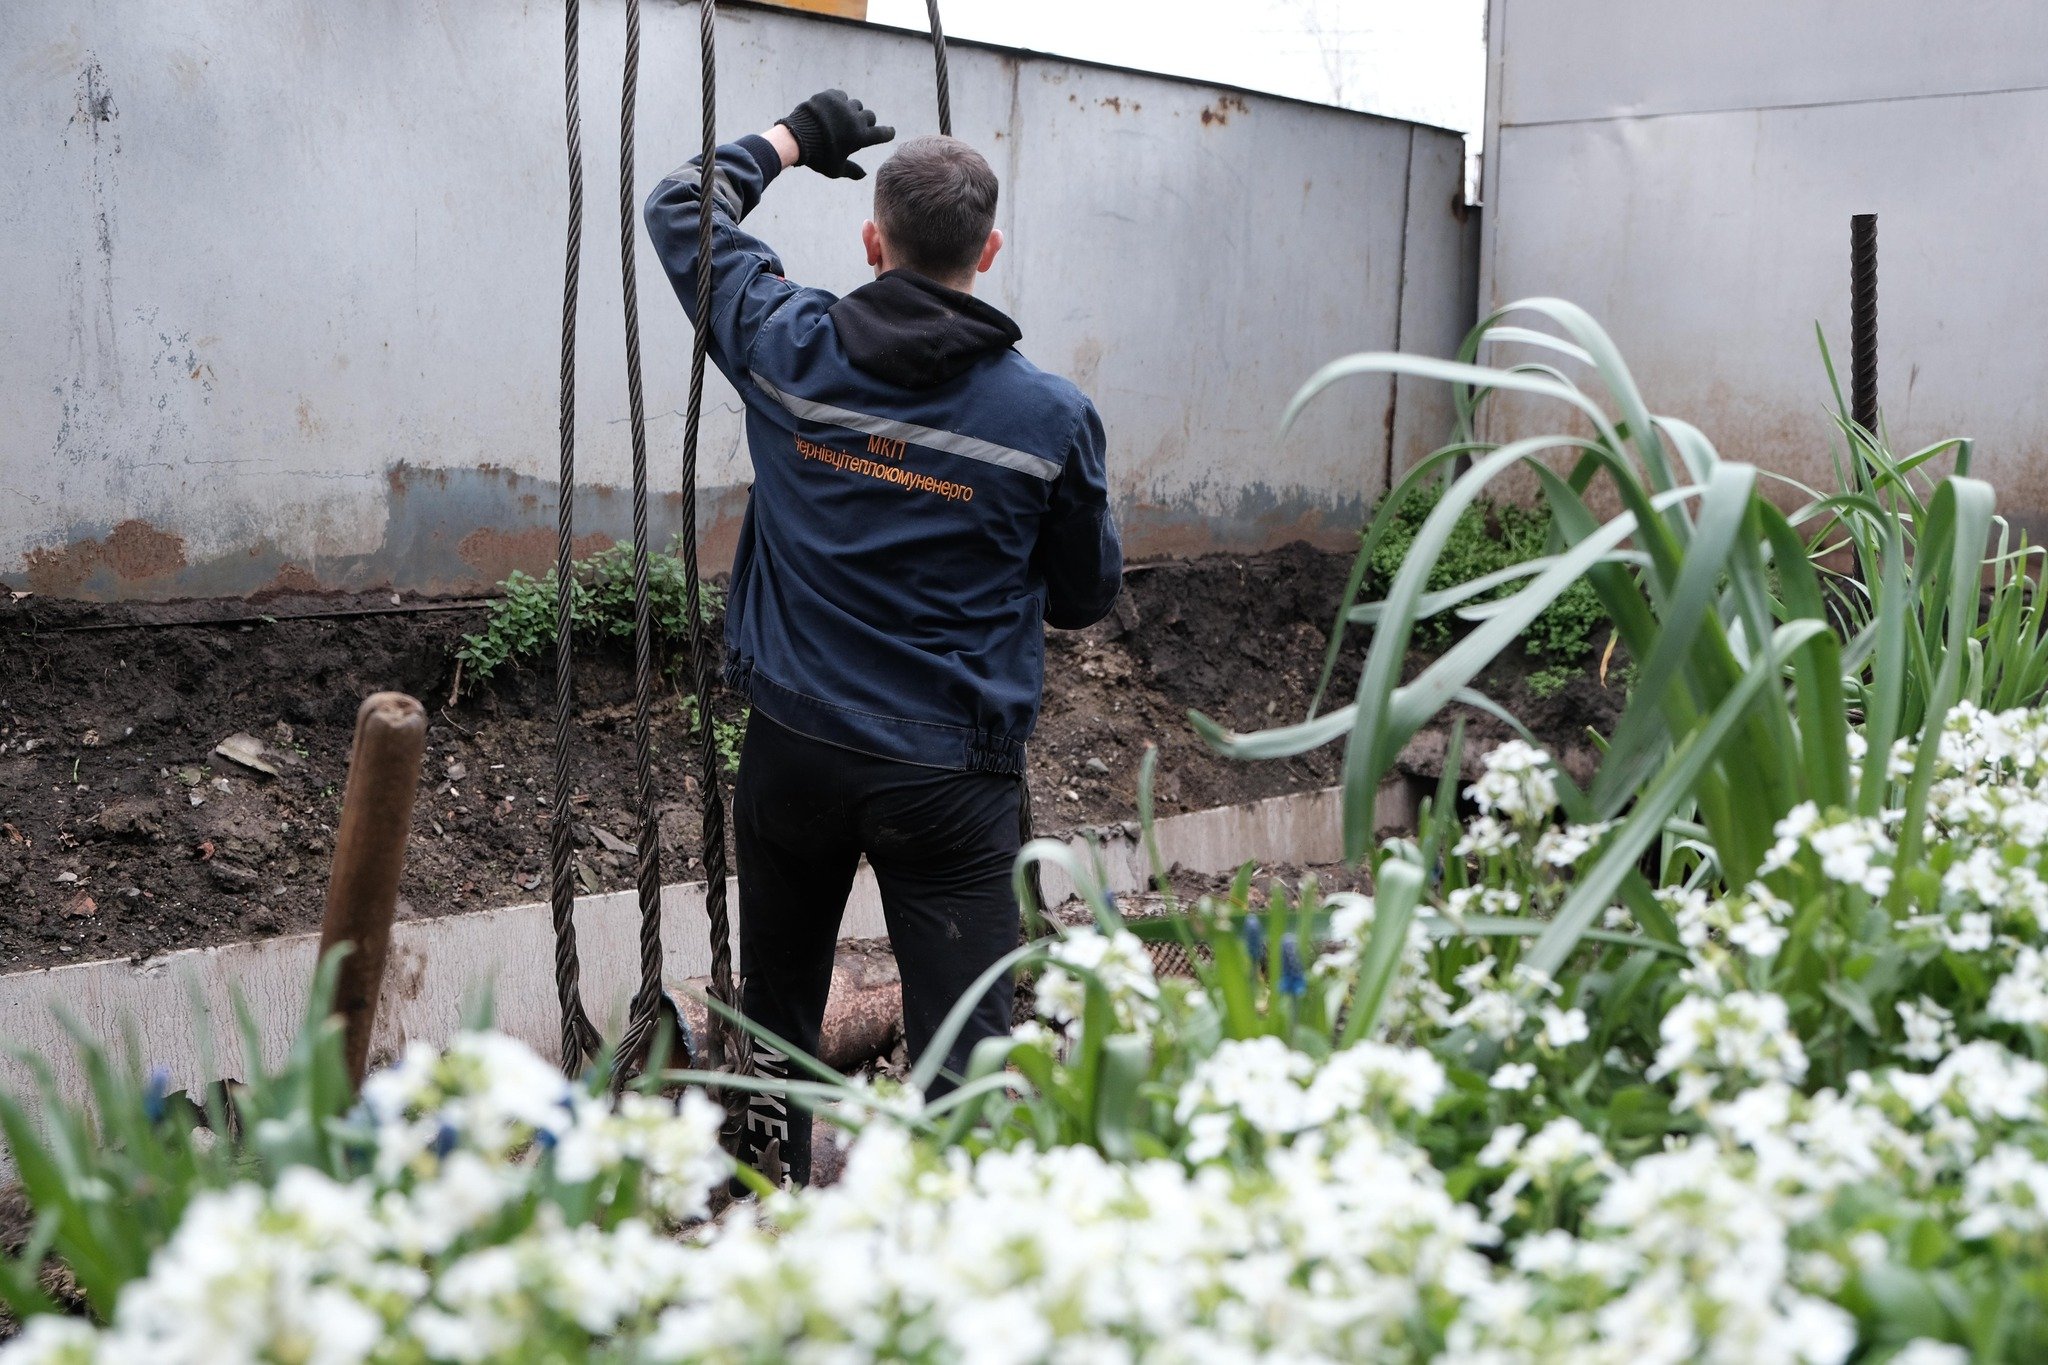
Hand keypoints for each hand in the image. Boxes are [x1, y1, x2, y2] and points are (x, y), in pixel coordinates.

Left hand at [776, 90, 894, 179]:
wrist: (797, 137)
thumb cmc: (818, 157)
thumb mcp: (835, 169)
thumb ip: (852, 171)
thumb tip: (864, 175)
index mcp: (861, 137)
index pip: (882, 134)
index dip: (888, 133)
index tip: (890, 132)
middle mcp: (856, 119)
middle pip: (870, 116)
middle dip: (867, 122)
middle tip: (859, 127)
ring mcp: (843, 106)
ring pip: (856, 105)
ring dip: (853, 111)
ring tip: (843, 118)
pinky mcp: (831, 96)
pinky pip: (841, 96)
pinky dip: (839, 103)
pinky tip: (832, 110)